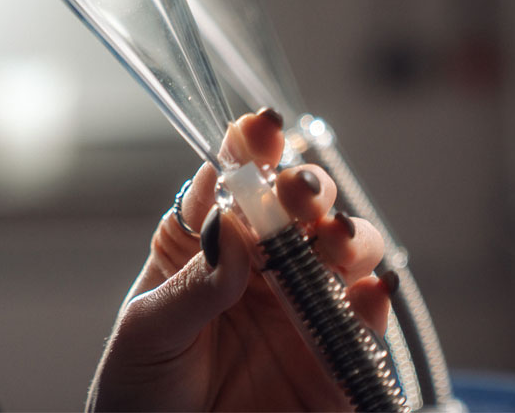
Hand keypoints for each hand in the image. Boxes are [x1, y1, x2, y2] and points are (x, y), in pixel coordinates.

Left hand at [88, 108, 395, 411]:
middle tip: (296, 191)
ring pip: (343, 251)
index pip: (235, 182)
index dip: (250, 148)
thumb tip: (231, 228)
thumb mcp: (148, 330)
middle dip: (304, 187)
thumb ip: (192, 283)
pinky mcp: (337, 359)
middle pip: (297, 207)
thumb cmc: (140, 389)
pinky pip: (366, 322)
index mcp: (208, 244)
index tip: (258, 128)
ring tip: (330, 236)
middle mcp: (262, 267)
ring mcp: (303, 309)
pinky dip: (374, 298)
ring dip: (345, 233)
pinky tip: (367, 289)